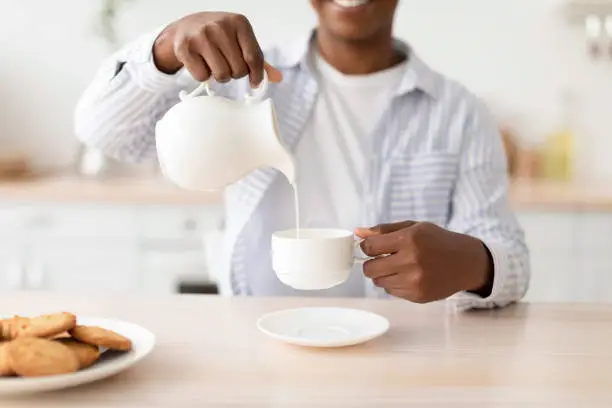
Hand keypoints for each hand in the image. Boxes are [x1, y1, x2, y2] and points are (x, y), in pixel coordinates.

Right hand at [153, 12, 282, 86]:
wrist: (184, 28)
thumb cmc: (219, 37)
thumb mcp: (240, 40)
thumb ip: (257, 59)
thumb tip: (278, 79)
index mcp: (239, 22)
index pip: (255, 58)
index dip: (257, 75)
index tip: (255, 83)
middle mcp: (220, 26)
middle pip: (239, 71)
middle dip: (234, 73)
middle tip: (227, 65)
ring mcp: (201, 36)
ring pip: (222, 76)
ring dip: (220, 76)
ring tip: (215, 64)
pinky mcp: (185, 47)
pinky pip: (202, 77)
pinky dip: (203, 76)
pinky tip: (200, 63)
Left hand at [355, 221, 492, 302]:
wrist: (466, 262)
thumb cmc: (438, 241)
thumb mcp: (413, 227)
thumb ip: (384, 230)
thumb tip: (358, 232)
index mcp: (409, 239)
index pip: (369, 247)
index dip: (367, 247)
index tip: (372, 247)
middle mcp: (411, 261)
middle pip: (369, 268)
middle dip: (371, 263)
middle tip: (381, 259)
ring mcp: (414, 281)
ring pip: (379, 282)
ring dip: (383, 274)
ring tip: (399, 266)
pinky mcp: (417, 296)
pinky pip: (391, 291)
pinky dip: (395, 284)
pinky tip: (409, 275)